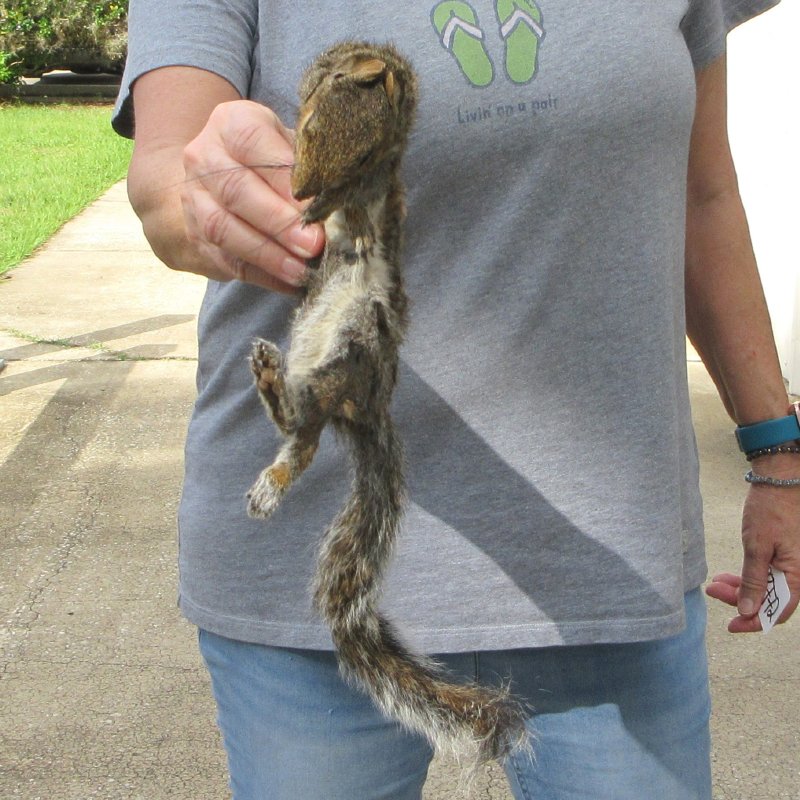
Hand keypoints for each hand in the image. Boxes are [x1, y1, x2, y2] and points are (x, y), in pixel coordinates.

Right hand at [181, 100, 323, 291]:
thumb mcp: (286, 145)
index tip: (315, 205)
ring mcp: (195, 199)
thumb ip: (307, 165)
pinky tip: (290, 284)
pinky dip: (263, 275)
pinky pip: (227, 260)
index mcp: (231, 123)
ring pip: (225, 229)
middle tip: (314, 245)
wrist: (210, 180)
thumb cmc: (267, 160)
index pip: (254, 143)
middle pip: (237, 190)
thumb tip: (339, 198)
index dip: (284, 178)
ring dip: (268, 255)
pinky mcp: (196, 237)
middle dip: (279, 223)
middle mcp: (204, 157)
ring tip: (302, 272)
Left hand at [706, 457, 799, 631]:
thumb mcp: (757, 546)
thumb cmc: (771, 510)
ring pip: (764, 588)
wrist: (779, 481)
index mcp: (797, 576)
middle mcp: (797, 574)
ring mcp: (789, 565)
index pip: (776, 612)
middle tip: (713, 592)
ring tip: (715, 583)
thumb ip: (753, 580)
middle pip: (768, 601)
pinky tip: (725, 576)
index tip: (732, 625)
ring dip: (740, 589)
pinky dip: (745, 577)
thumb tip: (748, 610)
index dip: (754, 622)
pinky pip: (764, 575)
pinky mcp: (781, 556)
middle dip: (740, 601)